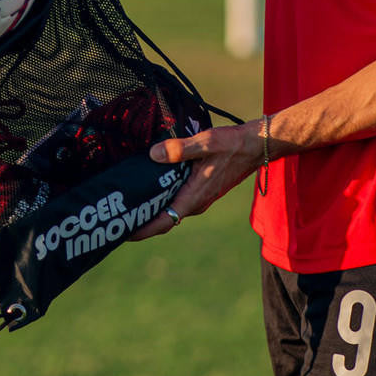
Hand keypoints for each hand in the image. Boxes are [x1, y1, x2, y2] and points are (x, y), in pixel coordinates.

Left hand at [133, 121, 263, 238]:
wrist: (256, 146)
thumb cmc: (232, 145)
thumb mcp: (205, 142)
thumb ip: (179, 149)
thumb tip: (153, 155)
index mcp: (195, 196)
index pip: (165, 222)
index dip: (144, 230)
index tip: (124, 232)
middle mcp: (197, 202)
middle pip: (165, 219)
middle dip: (143, 221)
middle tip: (119, 216)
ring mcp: (200, 196)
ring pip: (171, 209)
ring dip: (153, 210)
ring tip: (130, 203)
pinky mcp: (202, 188)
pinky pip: (178, 199)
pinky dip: (163, 199)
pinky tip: (151, 187)